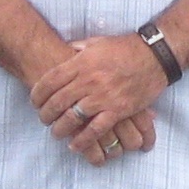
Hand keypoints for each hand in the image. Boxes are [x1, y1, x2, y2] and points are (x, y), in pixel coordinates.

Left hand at [29, 35, 169, 161]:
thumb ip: (79, 49)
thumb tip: (65, 50)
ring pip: (72, 118)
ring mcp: (103, 97)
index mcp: (81, 63)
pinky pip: (95, 130)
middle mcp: (89, 80)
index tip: (34, 101)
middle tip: (43, 119)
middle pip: (57, 101)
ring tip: (56, 132)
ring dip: (60, 129)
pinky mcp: (118, 110)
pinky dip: (83, 140)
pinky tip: (75, 145)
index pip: (50, 81)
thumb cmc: (126, 48)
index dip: (37, 94)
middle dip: (45, 114)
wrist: (154, 56)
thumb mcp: (98, 42)